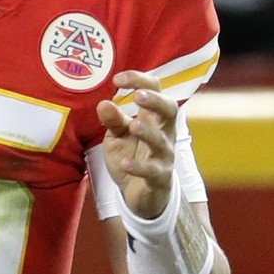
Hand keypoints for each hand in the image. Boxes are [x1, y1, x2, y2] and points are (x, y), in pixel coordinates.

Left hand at [95, 71, 177, 219]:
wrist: (142, 194)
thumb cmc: (132, 155)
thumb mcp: (117, 136)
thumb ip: (112, 120)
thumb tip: (103, 103)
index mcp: (152, 117)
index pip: (154, 90)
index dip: (139, 80)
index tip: (117, 79)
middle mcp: (163, 133)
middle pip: (170, 110)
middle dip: (155, 101)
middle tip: (138, 96)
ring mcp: (163, 156)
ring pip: (163, 141)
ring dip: (148, 132)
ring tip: (133, 126)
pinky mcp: (159, 178)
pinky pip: (153, 171)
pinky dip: (139, 167)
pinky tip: (126, 163)